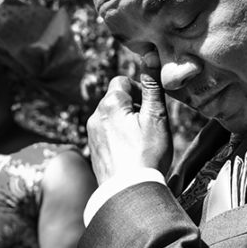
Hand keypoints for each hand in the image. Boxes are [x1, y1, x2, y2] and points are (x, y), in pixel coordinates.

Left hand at [86, 51, 171, 182]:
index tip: (149, 109)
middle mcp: (95, 116)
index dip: (138, 91)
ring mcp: (91, 134)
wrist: (129, 193)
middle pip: (115, 99)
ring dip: (125, 123)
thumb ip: (152, 85)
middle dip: (132, 107)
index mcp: (109, 104)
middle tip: (148, 127)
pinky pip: (106, 134)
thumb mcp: (155, 117)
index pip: (122, 81)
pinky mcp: (92, 150)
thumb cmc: (146, 155)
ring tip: (140, 142)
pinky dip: (118, 137)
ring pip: (111, 117)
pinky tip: (130, 153)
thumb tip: (151, 54)